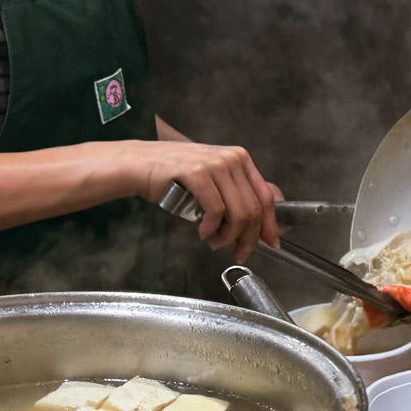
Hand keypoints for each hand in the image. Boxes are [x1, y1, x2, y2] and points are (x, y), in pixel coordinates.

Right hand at [136, 142, 279, 260]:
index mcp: (240, 158)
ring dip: (228, 236)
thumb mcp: (213, 180)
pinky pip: (215, 210)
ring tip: (215, 242)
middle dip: (248, 238)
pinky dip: (211, 228)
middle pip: (253, 208)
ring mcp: (215, 164)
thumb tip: (264, 222)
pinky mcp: (197, 173)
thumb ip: (237, 194)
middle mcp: (232, 158)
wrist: (140, 164)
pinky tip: (203, 231)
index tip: (271, 243)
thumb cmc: (174, 176)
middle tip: (238, 252)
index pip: (265, 196)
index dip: (271, 224)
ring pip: (238, 212)